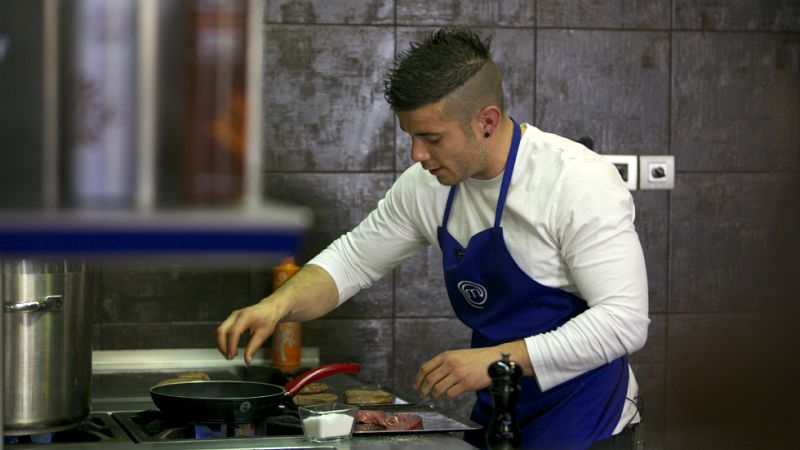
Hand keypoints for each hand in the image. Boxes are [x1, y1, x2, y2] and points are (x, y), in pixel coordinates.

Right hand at [216, 300, 280, 364]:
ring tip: (231, 354)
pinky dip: (224, 340)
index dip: (231, 346)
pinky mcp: (231, 319)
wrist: (270, 308)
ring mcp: (232, 316)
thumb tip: (247, 360)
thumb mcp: (263, 334)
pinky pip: (223, 330)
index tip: (232, 356)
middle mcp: (236, 315)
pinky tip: (232, 348)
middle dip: (222, 346)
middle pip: (221, 331)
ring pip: (220, 331)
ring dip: (222, 344)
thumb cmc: (268, 319)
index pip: (233, 332)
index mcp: (245, 317)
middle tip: (229, 357)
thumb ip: (253, 347)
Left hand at [414, 341, 532, 398]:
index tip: (415, 385)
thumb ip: (445, 362)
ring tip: (436, 396)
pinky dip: (448, 395)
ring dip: (435, 395)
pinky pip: (451, 394)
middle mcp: (450, 364)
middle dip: (423, 390)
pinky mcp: (466, 384)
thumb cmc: (477, 358)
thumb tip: (430, 375)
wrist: (494, 360)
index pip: (425, 368)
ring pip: (438, 389)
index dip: (418, 379)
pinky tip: (450, 394)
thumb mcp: (458, 354)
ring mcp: (458, 374)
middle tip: (422, 394)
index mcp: (446, 356)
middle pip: (429, 380)